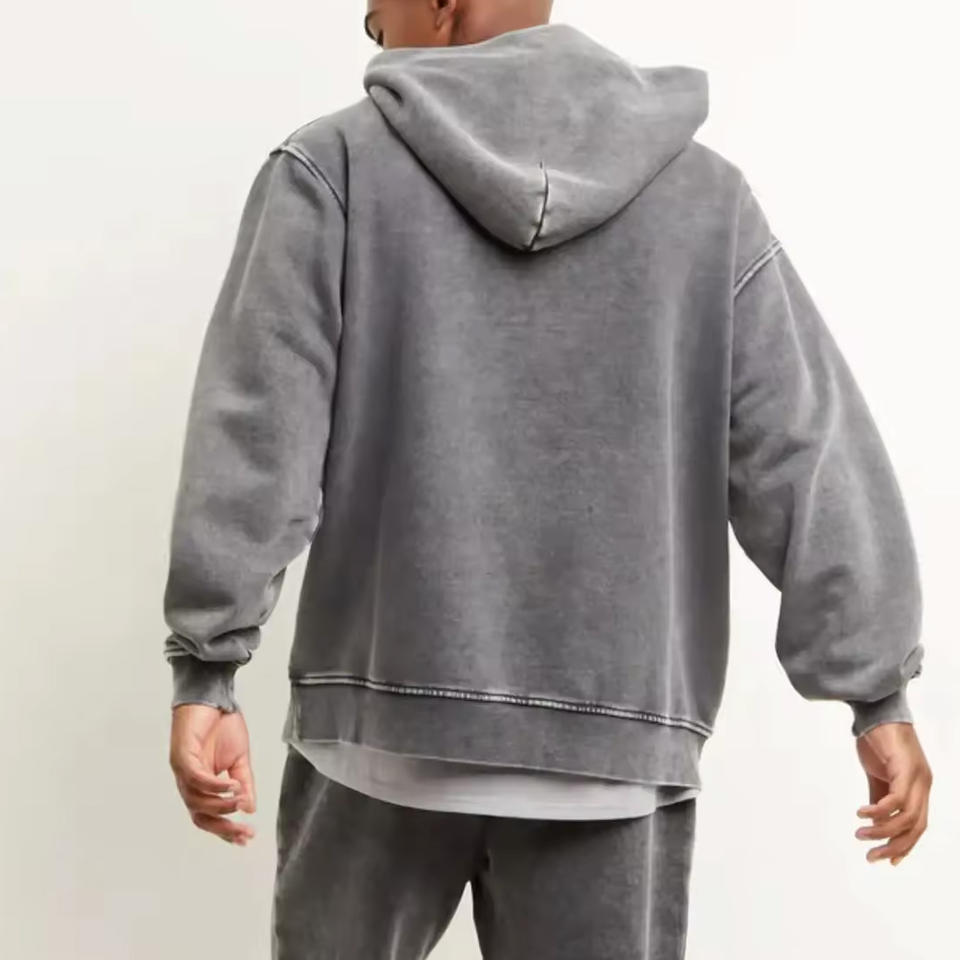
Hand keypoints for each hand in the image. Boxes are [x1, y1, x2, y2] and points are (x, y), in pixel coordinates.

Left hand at [169, 703, 256, 844]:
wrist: (213, 696)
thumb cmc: (222, 724)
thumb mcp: (240, 759)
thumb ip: (244, 783)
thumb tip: (250, 808)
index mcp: (201, 784)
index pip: (209, 816)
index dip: (226, 830)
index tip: (247, 839)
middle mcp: (188, 782)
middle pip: (200, 816)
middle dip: (223, 827)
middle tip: (245, 832)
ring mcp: (182, 770)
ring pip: (196, 801)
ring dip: (221, 805)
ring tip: (240, 802)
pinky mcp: (181, 756)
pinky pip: (196, 779)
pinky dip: (215, 785)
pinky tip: (232, 785)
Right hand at [854, 721, 930, 865]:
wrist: (876, 708)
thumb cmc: (878, 739)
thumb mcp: (878, 773)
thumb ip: (879, 796)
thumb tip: (875, 820)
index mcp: (919, 786)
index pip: (918, 825)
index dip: (905, 845)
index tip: (887, 861)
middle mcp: (923, 784)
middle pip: (915, 827)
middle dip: (894, 846)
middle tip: (872, 856)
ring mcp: (916, 776)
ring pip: (906, 817)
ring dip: (882, 831)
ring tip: (860, 834)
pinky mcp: (905, 768)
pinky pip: (895, 799)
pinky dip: (879, 811)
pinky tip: (861, 813)